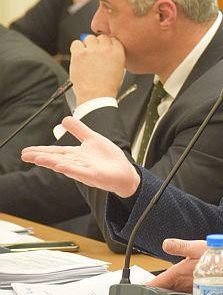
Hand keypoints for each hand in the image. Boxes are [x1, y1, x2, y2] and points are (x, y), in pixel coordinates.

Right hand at [21, 116, 139, 196]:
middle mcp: (78, 163)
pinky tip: (61, 167)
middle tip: (25, 155)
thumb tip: (64, 119)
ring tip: (38, 158)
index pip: (56, 152)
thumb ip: (79, 130)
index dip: (41, 150)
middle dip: (41, 157)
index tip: (25, 151)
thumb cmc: (108, 159)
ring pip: (66, 165)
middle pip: (57, 159)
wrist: (125, 172)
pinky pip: (81, 172)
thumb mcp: (93, 139)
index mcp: (76, 155)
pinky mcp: (95, 175)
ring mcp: (86, 170)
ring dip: (52, 162)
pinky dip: (71, 169)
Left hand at [70, 35, 124, 104]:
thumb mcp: (119, 68)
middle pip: (101, 38)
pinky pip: (76, 43)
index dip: (107, 45)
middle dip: (98, 45)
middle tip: (95, 56)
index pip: (112, 39)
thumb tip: (106, 48)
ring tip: (87, 57)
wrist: (96, 95)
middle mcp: (106, 49)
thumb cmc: (107, 86)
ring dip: (87, 46)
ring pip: (88, 38)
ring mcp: (92, 50)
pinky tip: (79, 57)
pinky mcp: (79, 54)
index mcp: (118, 52)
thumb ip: (114, 55)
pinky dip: (76, 48)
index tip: (104, 51)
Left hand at [147, 239, 207, 291]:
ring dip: (164, 288)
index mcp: (177, 274)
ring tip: (157, 286)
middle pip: (162, 288)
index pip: (156, 283)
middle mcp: (180, 283)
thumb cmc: (213, 256)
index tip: (140, 286)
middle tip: (146, 285)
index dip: (147, 285)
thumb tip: (165, 243)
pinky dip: (175, 288)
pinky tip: (174, 284)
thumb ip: (180, 247)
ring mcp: (186, 287)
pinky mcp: (193, 288)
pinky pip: (180, 291)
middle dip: (155, 287)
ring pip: (171, 290)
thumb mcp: (197, 248)